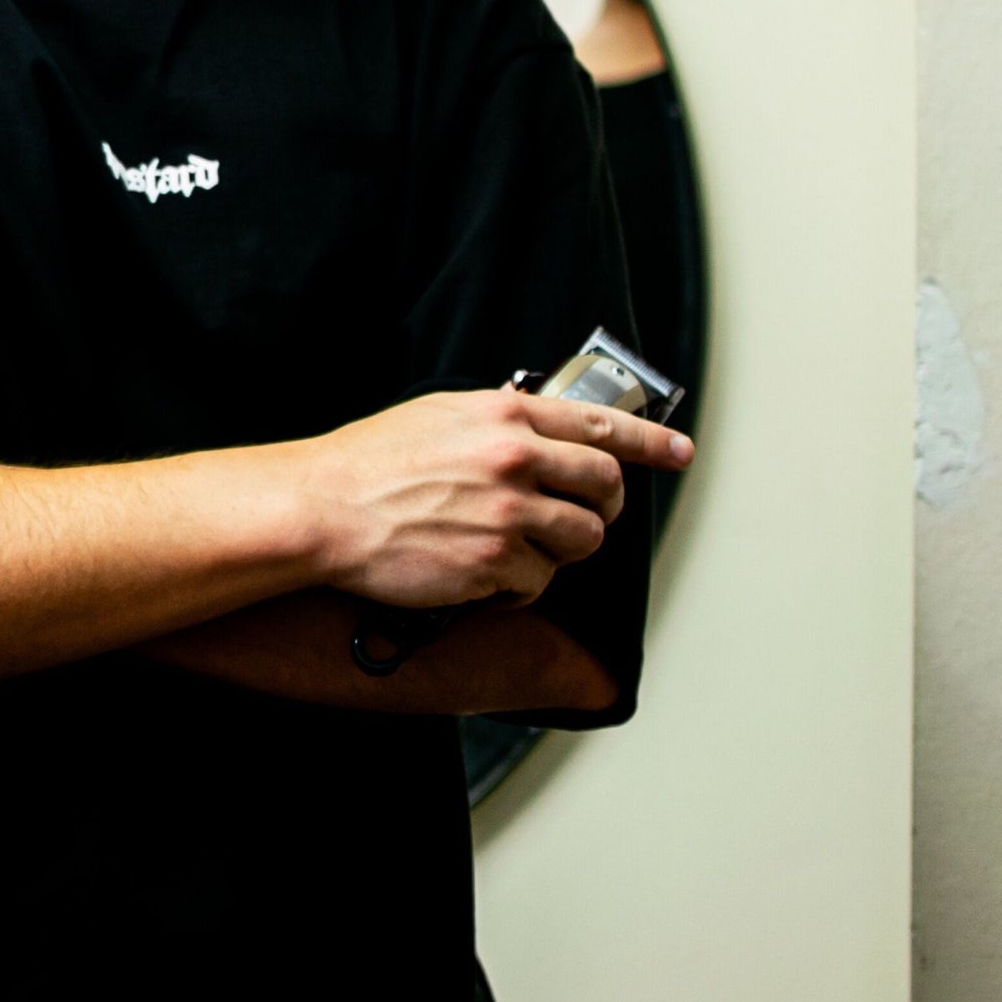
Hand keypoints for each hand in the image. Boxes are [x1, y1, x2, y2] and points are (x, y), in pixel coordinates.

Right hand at [296, 389, 692, 609]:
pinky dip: (515, 586)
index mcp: (504, 416)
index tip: (680, 452)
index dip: (652, 442)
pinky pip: (538, 583)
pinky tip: (478, 573)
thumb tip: (540, 430)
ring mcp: (508, 514)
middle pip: (607, 487)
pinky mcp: (494, 564)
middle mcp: (515, 460)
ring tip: (511, 548)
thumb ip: (497, 420)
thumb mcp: (438, 415)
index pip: (602, 423)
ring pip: (582, 540)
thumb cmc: (368, 464)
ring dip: (557, 550)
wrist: (321, 510)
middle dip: (603, 507)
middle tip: (580, 517)